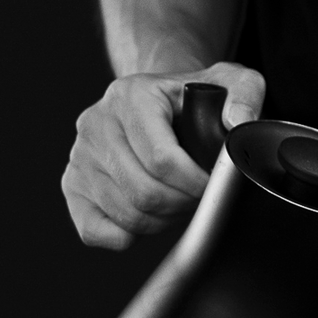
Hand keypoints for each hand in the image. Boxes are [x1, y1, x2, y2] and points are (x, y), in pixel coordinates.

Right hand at [61, 61, 265, 248]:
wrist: (161, 102)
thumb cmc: (197, 97)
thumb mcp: (231, 81)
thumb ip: (245, 93)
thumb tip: (236, 123)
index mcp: (131, 95)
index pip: (161, 159)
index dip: (196, 184)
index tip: (215, 187)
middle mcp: (96, 123)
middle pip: (142, 192)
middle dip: (181, 205)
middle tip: (200, 199)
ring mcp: (80, 155)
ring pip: (125, 214)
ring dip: (162, 220)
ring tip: (180, 202)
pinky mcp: (72, 184)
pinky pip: (94, 231)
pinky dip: (127, 235)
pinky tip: (150, 216)